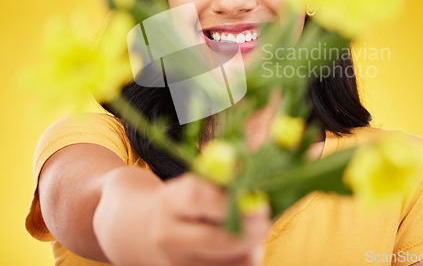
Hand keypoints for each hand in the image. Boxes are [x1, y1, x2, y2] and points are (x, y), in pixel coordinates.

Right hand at [94, 169, 270, 265]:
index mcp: (168, 202)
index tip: (259, 200)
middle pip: (216, 240)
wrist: (138, 229)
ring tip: (255, 233)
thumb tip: (255, 184)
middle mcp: (167, 237)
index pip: (200, 198)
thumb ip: (221, 184)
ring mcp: (175, 265)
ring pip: (227, 264)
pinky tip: (244, 250)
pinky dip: (242, 262)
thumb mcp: (191, 184)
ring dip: (250, 249)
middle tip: (266, 221)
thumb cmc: (177, 201)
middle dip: (250, 231)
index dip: (233, 200)